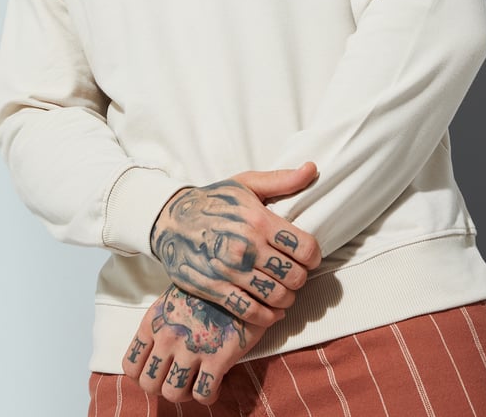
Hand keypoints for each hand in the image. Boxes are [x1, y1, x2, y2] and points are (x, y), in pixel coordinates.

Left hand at [122, 284, 267, 404]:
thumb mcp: (175, 295)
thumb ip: (163, 321)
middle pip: (149, 385)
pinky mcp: (217, 358)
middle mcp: (167, 336)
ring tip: (197, 381)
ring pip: (173, 394)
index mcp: (154, 321)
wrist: (240, 274)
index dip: (144, 374)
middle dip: (163, 386)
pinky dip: (209, 394)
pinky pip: (203, 394)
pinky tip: (216, 382)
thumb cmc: (208, 283)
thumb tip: (158, 347)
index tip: (159, 371)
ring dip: (185, 393)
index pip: (130, 365)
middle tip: (179, 377)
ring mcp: (191, 348)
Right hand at [150, 163, 321, 326]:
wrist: (171, 220)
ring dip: (287, 298)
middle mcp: (247, 247)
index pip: (306, 248)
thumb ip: (282, 180)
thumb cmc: (214, 200)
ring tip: (284, 290)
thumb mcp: (246, 183)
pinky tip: (272, 311)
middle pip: (295, 276)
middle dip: (301, 277)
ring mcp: (231, 271)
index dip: (314, 256)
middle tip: (295, 273)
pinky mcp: (216, 289)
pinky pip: (251, 312)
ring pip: (277, 297)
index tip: (310, 257)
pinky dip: (268, 317)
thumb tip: (312, 169)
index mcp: (259, 220)